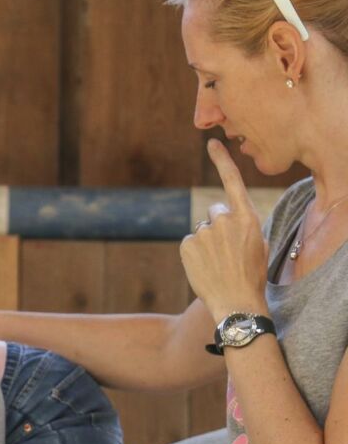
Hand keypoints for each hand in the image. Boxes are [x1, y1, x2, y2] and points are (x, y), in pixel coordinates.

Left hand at [180, 139, 268, 318]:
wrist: (236, 300)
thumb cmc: (250, 274)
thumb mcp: (256, 243)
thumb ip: (240, 224)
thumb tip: (221, 216)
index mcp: (247, 217)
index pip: (232, 182)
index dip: (221, 160)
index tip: (211, 143)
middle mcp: (225, 219)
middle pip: (214, 211)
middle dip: (217, 226)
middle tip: (225, 251)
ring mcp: (204, 231)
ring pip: (201, 230)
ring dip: (206, 242)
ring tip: (216, 263)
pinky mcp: (187, 243)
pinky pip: (189, 242)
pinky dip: (193, 253)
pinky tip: (204, 266)